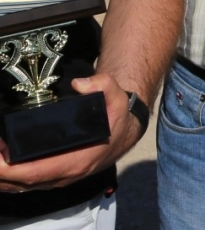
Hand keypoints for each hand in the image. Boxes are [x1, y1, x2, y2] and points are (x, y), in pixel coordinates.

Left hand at [0, 73, 138, 192]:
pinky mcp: (54, 178)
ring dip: (2, 176)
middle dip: (0, 172)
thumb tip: (79, 84)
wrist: (125, 133)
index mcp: (78, 160)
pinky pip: (25, 185)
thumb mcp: (116, 96)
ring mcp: (58, 179)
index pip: (36, 171)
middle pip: (22, 182)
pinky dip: (8, 179)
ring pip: (21, 187)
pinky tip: (0, 167)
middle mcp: (65, 175)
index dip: (11, 167)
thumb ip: (102, 84)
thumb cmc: (116, 117)